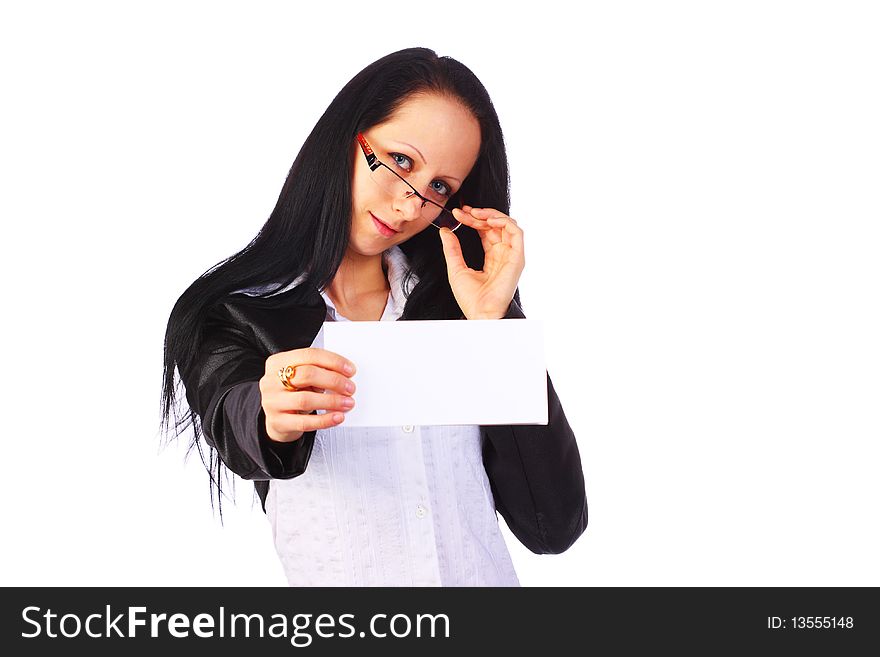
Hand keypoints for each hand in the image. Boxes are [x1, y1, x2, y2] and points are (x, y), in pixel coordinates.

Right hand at [260, 348, 357, 441]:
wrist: (275, 420)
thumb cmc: (293, 393)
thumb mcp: (301, 378)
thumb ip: (318, 372)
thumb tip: (345, 376)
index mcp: (278, 362)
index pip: (308, 355)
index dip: (332, 361)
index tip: (350, 370)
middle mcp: (271, 381)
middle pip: (307, 375)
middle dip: (334, 381)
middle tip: (350, 388)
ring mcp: (272, 402)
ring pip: (305, 400)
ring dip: (332, 401)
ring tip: (348, 403)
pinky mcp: (277, 422)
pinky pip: (304, 422)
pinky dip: (325, 420)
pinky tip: (338, 417)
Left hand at [437, 205, 524, 319]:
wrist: (480, 313)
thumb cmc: (470, 298)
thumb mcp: (456, 268)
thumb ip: (452, 249)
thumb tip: (446, 230)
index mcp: (491, 257)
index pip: (484, 231)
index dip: (472, 219)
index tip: (457, 214)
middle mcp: (503, 254)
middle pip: (494, 225)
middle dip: (478, 215)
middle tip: (462, 211)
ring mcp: (511, 255)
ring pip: (506, 224)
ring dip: (491, 214)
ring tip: (474, 213)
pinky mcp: (517, 257)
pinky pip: (516, 232)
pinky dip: (504, 221)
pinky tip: (488, 220)